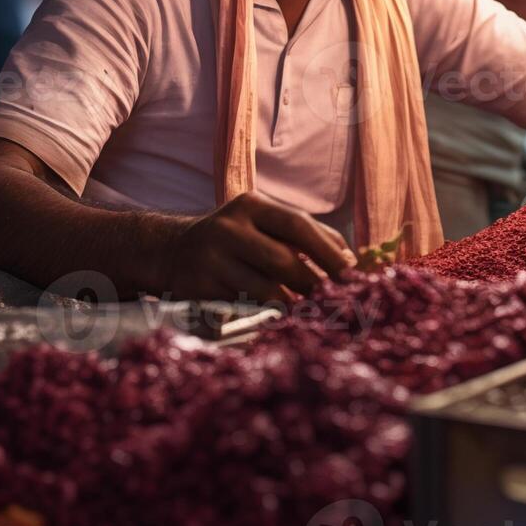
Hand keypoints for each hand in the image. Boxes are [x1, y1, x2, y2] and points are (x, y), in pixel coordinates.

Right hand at [152, 192, 355, 301]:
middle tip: (337, 302)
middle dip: (314, 284)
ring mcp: (210, 258)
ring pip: (264, 289)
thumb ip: (306, 237)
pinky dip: (267, 315)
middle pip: (282, 260)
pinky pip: (243, 307)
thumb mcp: (263, 225)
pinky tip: (281, 319)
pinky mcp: (199, 288)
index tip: (352, 275)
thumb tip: (351, 260)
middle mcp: (228, 228)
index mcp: (252, 206)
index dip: (328, 252)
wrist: (172, 251)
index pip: (298, 225)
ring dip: (293, 305)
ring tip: (312, 313)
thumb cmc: (236, 240)